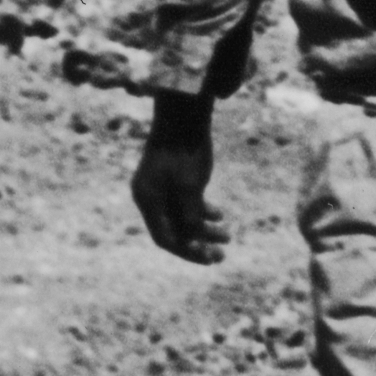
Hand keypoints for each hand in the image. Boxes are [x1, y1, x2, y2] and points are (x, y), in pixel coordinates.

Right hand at [133, 97, 223, 260]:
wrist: (183, 117)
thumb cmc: (185, 150)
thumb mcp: (190, 185)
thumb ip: (190, 213)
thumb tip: (194, 239)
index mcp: (148, 200)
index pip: (164, 238)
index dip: (186, 251)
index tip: (207, 258)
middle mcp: (152, 198)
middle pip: (174, 232)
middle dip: (198, 245)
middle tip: (221, 256)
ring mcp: (163, 189)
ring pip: (183, 219)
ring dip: (204, 230)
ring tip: (227, 236)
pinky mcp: (175, 181)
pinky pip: (186, 205)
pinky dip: (203, 212)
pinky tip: (220, 215)